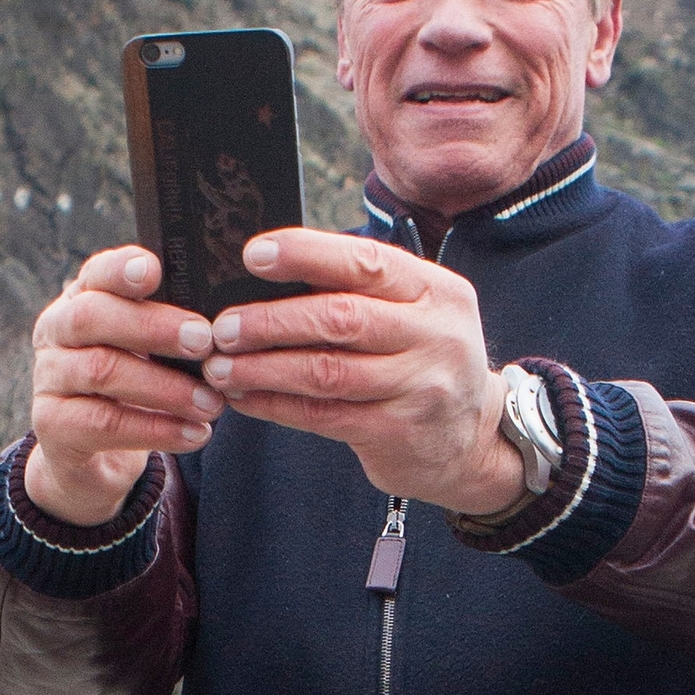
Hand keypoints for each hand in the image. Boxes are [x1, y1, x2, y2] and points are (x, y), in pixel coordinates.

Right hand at [25, 247, 220, 525]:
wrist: (93, 457)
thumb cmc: (134, 387)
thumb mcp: (148, 350)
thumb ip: (172, 327)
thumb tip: (227, 320)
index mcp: (81, 299)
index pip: (95, 273)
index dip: (120, 269)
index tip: (153, 271)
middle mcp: (56, 332)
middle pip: (92, 317)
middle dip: (153, 327)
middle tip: (204, 341)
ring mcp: (49, 378)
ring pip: (102, 371)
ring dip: (166, 387)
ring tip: (211, 402)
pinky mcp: (53, 425)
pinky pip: (105, 424)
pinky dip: (156, 429)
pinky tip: (196, 433)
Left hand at [200, 230, 526, 512]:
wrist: (473, 439)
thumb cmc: (423, 362)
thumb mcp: (415, 314)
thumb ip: (361, 292)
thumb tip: (268, 271)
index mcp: (436, 290)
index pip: (366, 262)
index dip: (305, 255)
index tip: (252, 256)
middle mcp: (435, 335)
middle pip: (341, 318)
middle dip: (272, 321)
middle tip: (222, 327)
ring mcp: (420, 387)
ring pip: (326, 372)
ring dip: (264, 368)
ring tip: (221, 366)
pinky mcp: (398, 432)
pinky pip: (322, 416)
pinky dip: (275, 405)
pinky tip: (244, 398)